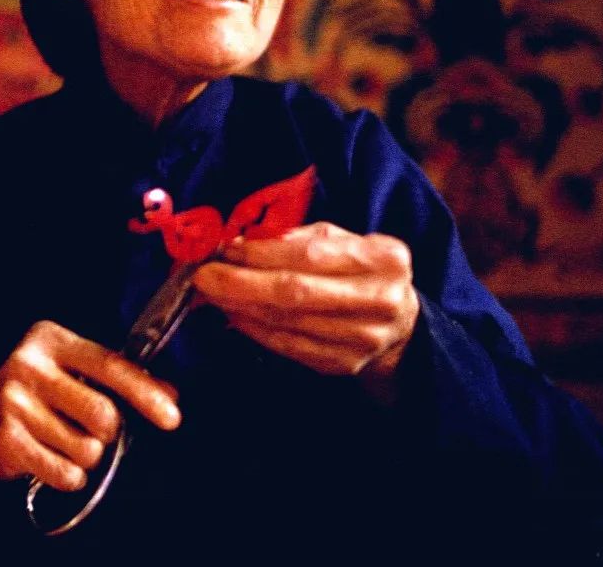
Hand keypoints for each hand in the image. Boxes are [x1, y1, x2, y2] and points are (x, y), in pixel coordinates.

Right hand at [0, 321, 179, 489]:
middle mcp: (30, 366)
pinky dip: (72, 474)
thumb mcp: (75, 370)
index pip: (111, 366)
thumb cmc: (39, 391)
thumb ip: (120, 378)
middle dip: (109, 430)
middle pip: (102, 413)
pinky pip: (63, 471)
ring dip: (89, 454)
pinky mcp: (5, 440)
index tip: (172, 416)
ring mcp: (14, 403)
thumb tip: (170, 394)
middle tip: (94, 427)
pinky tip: (57, 460)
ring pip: (85, 447)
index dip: (146, 393)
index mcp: (53, 340)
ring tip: (68, 441)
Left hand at [193, 222, 418, 380]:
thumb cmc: (362, 269)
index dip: (262, 253)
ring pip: (286, 322)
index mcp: (383, 259)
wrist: (399, 323)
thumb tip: (244, 242)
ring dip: (240, 307)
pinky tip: (234, 314)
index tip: (226, 249)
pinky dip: (254, 330)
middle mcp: (378, 300)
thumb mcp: (344, 239)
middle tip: (203, 275)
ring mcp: (362, 338)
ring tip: (212, 293)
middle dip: (240, 283)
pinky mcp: (343, 364)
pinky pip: (287, 346)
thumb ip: (300, 237)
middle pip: (295, 293)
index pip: (310, 255)